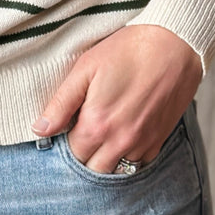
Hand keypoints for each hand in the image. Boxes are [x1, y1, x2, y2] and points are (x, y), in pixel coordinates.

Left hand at [31, 24, 202, 173]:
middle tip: (83, 131)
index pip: (72, 154)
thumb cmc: (128, 50)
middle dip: (84, 155)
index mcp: (97, 124)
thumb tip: (40, 129)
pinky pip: (138, 164)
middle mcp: (120, 141)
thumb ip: (62, 102)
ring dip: (106, 159)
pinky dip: (127, 157)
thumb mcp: (86, 68)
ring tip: (102, 135)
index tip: (68, 126)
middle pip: (93, 170)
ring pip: (117, 171)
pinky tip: (122, 137)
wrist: (174, 44)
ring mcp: (142, 144)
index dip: (66, 141)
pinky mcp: (159, 140)